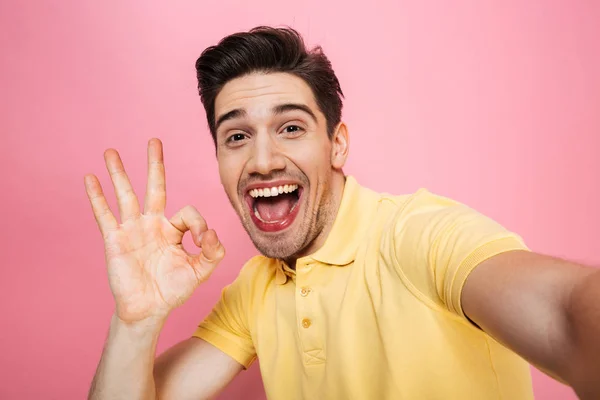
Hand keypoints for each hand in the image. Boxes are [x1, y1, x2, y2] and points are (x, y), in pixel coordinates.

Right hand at [84, 138, 224, 323]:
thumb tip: (211, 232)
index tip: (202, 239)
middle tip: (154, 141)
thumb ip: (213, 252)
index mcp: (173, 230)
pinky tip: (91, 178)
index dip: (198, 224)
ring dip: (119, 173)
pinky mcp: (115, 239)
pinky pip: (105, 214)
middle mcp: (152, 224)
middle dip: (155, 164)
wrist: (149, 310)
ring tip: (111, 151)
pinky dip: (97, 197)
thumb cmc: (173, 290)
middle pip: (154, 187)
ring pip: (126, 195)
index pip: (188, 212)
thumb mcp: (200, 271)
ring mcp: (132, 230)